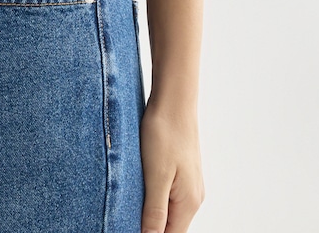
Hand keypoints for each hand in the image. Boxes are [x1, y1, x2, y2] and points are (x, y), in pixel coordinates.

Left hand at [139, 102, 204, 232]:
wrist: (174, 99)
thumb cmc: (165, 132)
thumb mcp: (156, 175)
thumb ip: (155, 211)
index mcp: (188, 202)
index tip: (127, 224)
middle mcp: (193, 196)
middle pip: (170, 226)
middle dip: (149, 225)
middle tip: (124, 215)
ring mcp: (189, 183)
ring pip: (169, 210)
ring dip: (150, 211)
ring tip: (131, 199)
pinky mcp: (182, 171)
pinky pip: (168, 194)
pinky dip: (154, 196)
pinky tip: (140, 185)